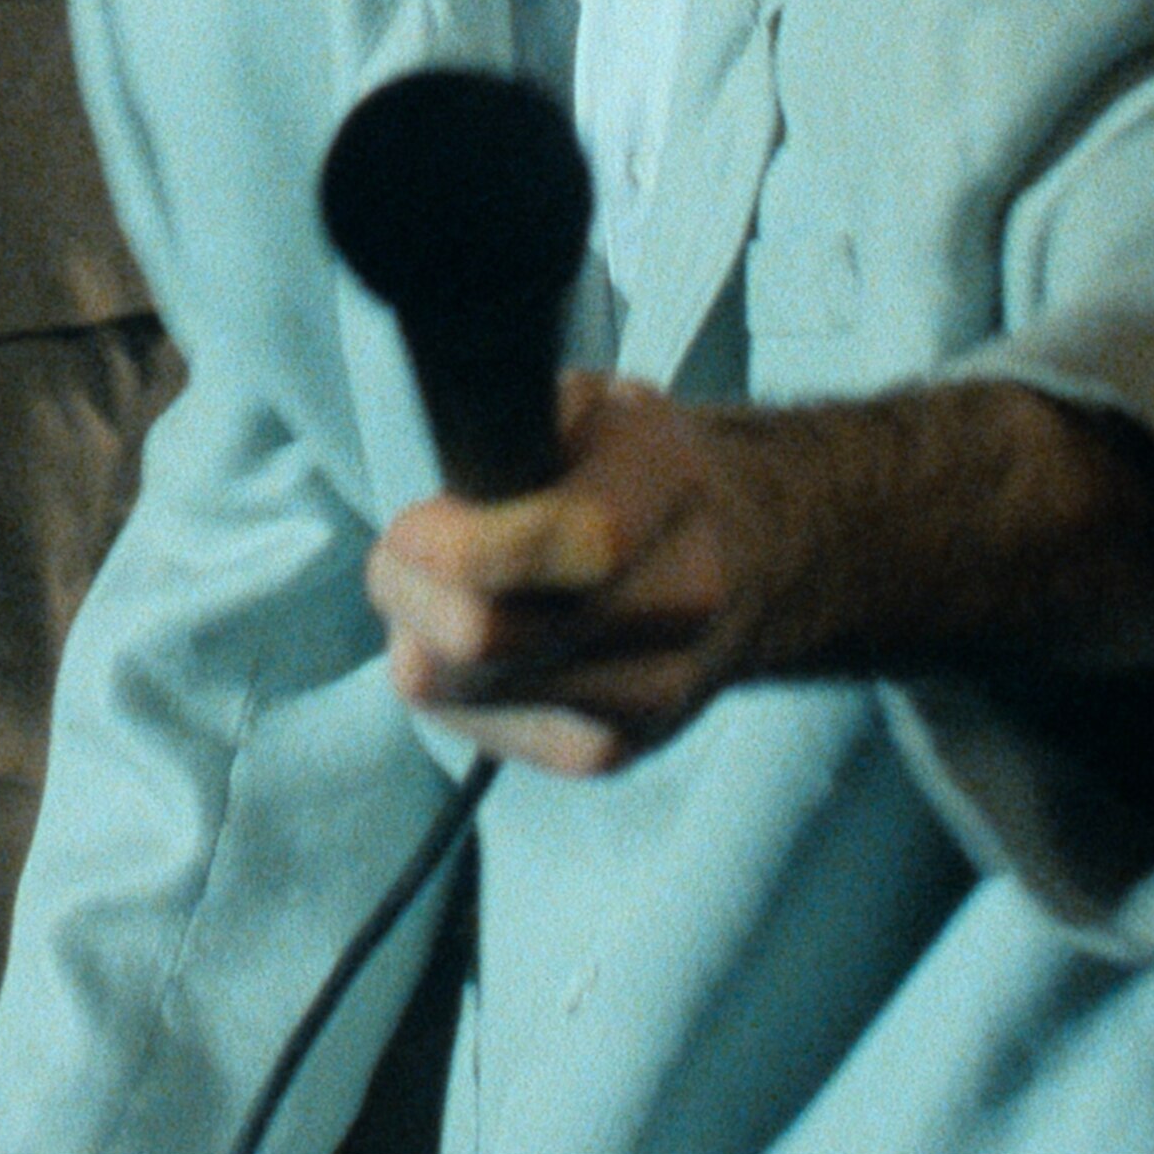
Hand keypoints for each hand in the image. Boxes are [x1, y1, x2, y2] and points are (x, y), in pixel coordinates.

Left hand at [366, 375, 773, 778]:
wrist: (744, 556)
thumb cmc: (636, 469)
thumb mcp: (587, 402)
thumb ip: (518, 428)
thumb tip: (448, 478)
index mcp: (671, 483)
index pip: (569, 540)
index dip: (458, 540)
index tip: (411, 525)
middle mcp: (680, 598)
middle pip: (489, 636)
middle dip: (414, 590)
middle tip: (409, 554)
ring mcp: (653, 690)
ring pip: (465, 689)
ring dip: (423, 637)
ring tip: (448, 592)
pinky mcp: (611, 751)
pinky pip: (476, 729)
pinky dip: (453, 684)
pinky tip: (477, 644)